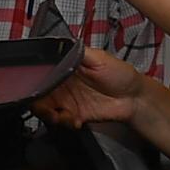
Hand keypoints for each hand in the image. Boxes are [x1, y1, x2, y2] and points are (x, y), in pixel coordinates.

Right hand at [34, 46, 158, 129]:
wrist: (134, 98)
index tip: (35, 86)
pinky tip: (75, 119)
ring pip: (46, 109)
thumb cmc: (121, 74)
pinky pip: (61, 121)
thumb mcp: (99, 57)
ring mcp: (68, 101)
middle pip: (39, 92)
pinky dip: (64, 122)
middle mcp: (64, 84)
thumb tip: (59, 46)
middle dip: (38, 101)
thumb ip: (77, 52)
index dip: (35, 79)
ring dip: (49, 114)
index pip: (43, 72)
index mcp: (66, 67)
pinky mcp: (75, 115)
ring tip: (60, 115)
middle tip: (45, 105)